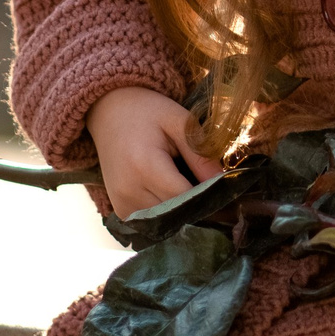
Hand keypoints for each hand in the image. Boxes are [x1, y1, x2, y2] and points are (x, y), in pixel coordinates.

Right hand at [86, 86, 218, 218]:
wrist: (110, 113)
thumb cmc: (147, 113)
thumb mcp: (179, 122)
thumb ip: (200, 154)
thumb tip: (222, 182)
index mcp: (145, 166)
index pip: (184, 197)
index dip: (207, 196)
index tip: (225, 190)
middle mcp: (128, 190)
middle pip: (174, 214)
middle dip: (196, 206)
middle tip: (212, 191)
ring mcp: (121, 204)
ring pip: (164, 223)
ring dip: (181, 212)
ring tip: (189, 189)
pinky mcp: (119, 210)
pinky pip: (150, 223)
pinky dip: (165, 214)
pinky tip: (172, 196)